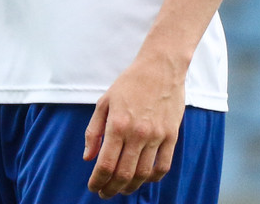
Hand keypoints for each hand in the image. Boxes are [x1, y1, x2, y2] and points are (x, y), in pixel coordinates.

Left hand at [83, 49, 185, 199]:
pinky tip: (143, 179)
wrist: (160, 67)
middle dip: (111, 189)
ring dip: (130, 187)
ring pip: (143, 174)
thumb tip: (88, 157)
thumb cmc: (130, 82)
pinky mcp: (171, 136)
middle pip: (123, 174)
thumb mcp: (105, 101)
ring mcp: (156, 136)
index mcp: (117, 124)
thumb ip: (94, 130)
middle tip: (104, 193)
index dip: (98, 181)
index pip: (106, 164)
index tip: (93, 187)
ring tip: (121, 189)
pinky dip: (153, 179)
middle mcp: (137, 134)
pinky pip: (163, 166)